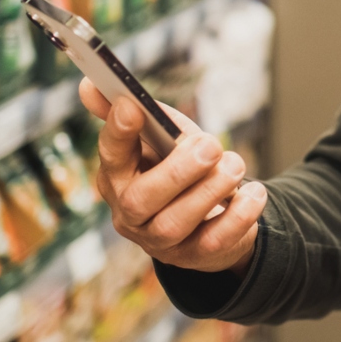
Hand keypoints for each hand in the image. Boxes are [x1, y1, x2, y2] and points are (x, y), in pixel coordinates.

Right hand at [80, 78, 266, 275]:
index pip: (110, 154)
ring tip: (235, 165)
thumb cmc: (178, 166)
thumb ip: (135, 112)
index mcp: (116, 176)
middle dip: (177, 171)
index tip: (132, 106)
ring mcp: (159, 240)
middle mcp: (129, 213)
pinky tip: (254, 193)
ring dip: (210, 190)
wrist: (210, 215)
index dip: (118, 132)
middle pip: (140, 198)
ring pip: (174, 223)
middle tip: (211, 145)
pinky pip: (213, 242)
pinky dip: (238, 216)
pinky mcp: (192, 257)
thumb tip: (86, 85)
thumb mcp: (160, 135)